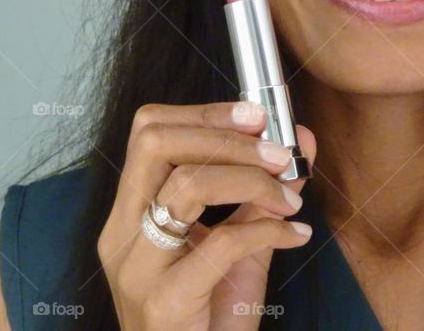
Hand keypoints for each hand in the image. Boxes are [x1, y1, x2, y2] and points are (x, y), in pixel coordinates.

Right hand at [96, 101, 316, 329]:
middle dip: (227, 135)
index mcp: (130, 213)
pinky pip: (221, 243)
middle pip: (157, 142)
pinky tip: (295, 237)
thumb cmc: (211, 317)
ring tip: (290, 200)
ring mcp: (137, 269)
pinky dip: (269, 231)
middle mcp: (122, 234)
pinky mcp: (164, 303)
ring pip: (188, 184)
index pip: (150, 132)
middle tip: (277, 154)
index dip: (206, 112)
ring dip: (253, 181)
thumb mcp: (240, 245)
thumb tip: (301, 140)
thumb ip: (264, 192)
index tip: (258, 117)